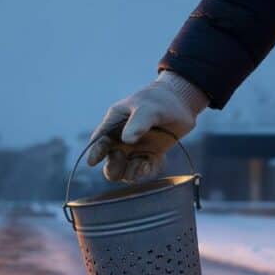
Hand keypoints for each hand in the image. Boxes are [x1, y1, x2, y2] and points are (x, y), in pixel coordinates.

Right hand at [86, 71, 208, 182]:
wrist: (181, 104)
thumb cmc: (158, 101)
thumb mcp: (148, 108)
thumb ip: (138, 123)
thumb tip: (127, 140)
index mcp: (114, 125)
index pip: (100, 142)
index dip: (95, 153)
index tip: (92, 162)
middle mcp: (121, 142)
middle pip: (110, 164)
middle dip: (113, 168)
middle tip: (122, 157)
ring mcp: (135, 152)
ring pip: (125, 173)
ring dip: (132, 173)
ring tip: (143, 164)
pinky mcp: (150, 159)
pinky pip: (144, 173)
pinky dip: (148, 171)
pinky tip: (156, 161)